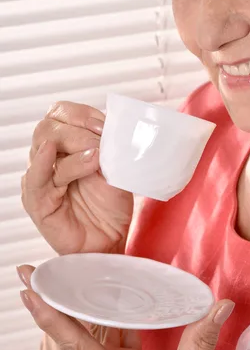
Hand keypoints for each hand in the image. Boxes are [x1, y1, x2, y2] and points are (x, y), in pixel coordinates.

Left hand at [17, 265, 234, 349]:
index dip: (46, 313)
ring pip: (78, 340)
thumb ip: (199, 342)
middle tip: (33, 276)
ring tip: (57, 287)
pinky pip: (99, 344)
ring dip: (68, 316)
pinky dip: (96, 325)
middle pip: (64, 337)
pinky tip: (103, 308)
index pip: (70, 340)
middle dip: (48, 307)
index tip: (27, 288)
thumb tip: (220, 307)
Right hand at [22, 102, 132, 254]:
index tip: (106, 125)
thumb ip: (108, 143)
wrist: (112, 238)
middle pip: (50, 126)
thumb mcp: (114, 164)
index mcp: (64, 143)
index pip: (61, 112)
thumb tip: (111, 124)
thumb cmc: (110, 200)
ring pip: (45, 145)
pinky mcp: (37, 202)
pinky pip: (34, 178)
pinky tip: (50, 153)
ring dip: (75, 145)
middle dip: (80, 129)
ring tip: (96, 157)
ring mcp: (40, 178)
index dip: (83, 114)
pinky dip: (42, 163)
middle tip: (102, 142)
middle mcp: (47, 157)